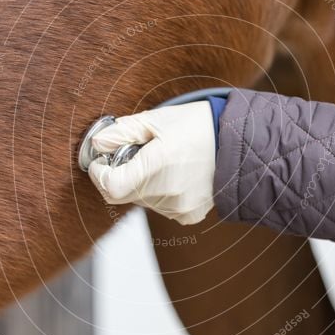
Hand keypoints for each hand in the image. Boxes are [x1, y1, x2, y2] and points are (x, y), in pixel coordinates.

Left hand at [88, 101, 215, 224]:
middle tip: (134, 155)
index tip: (101, 162)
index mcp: (156, 166)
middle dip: (119, 176)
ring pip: (141, 201)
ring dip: (141, 185)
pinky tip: (175, 176)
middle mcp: (167, 192)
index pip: (110, 187)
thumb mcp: (156, 119)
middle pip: (122, 195)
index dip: (99, 174)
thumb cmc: (198, 126)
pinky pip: (161, 208)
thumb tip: (97, 144)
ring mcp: (178, 207)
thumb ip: (122, 132)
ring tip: (162, 163)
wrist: (237, 142)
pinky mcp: (188, 215)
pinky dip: (160, 195)